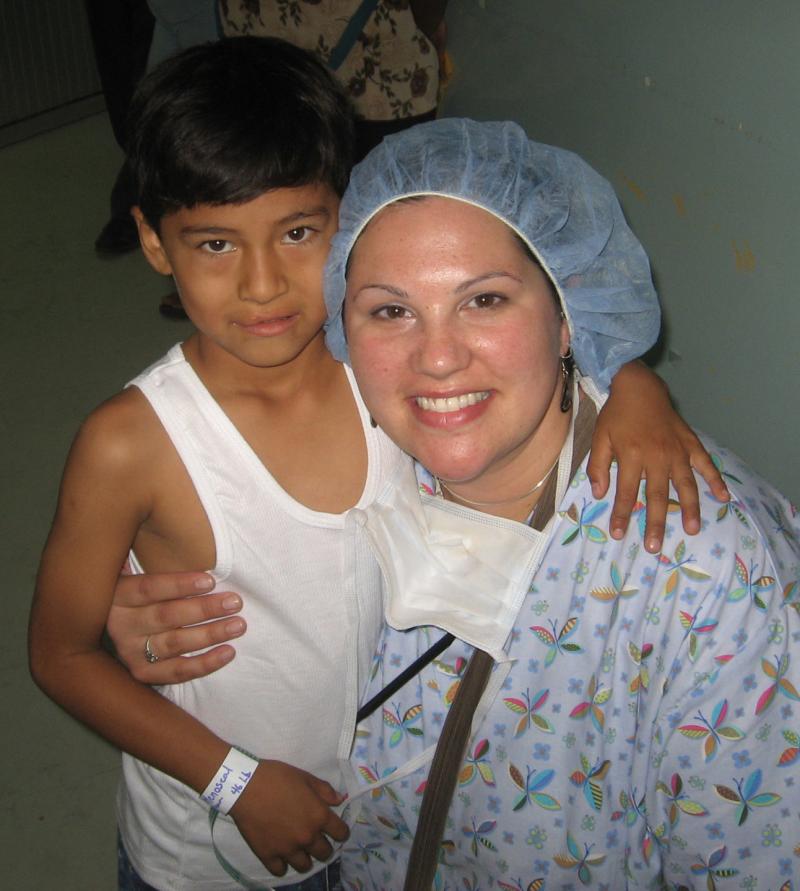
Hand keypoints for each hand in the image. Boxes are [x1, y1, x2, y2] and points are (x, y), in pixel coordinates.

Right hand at [107, 571, 246, 682]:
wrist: (111, 628)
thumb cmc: (141, 591)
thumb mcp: (138, 571)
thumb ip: (152, 557)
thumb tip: (178, 529)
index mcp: (118, 594)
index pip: (149, 588)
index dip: (180, 585)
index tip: (211, 581)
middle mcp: (120, 625)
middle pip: (166, 616)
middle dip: (204, 609)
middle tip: (235, 602)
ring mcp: (130, 651)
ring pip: (175, 643)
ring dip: (210, 634)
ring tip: (238, 625)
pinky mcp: (142, 673)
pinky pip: (177, 671)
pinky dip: (205, 664)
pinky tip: (228, 652)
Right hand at [231, 760, 349, 875]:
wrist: (246, 786)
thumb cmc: (278, 777)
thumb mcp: (305, 777)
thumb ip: (325, 791)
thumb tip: (340, 800)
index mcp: (319, 816)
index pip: (341, 834)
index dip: (341, 832)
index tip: (336, 830)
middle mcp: (307, 837)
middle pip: (325, 853)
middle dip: (324, 847)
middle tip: (316, 839)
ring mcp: (288, 849)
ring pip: (305, 866)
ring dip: (305, 858)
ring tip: (299, 848)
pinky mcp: (268, 856)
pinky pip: (281, 871)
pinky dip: (282, 865)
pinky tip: (281, 855)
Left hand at [587, 362, 728, 553]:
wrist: (639, 387)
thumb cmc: (616, 415)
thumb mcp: (599, 438)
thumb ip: (599, 467)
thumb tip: (599, 494)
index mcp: (631, 455)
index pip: (624, 492)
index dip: (620, 514)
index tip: (618, 534)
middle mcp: (656, 456)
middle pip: (655, 496)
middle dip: (654, 522)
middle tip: (654, 546)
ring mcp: (677, 451)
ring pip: (684, 485)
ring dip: (689, 509)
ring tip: (692, 529)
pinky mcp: (690, 444)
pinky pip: (705, 464)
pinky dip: (715, 480)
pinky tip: (723, 497)